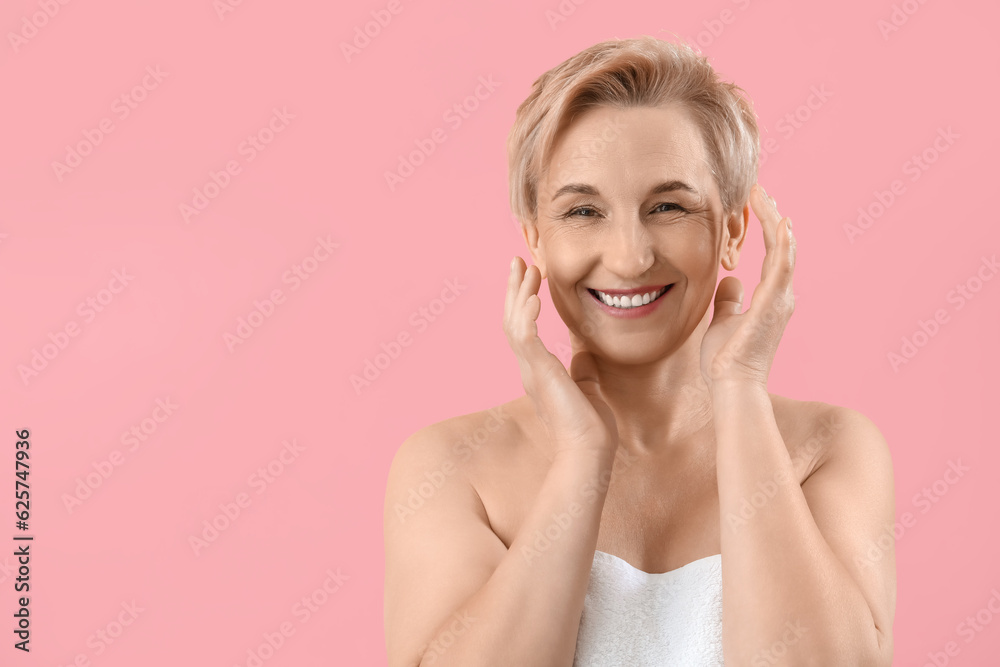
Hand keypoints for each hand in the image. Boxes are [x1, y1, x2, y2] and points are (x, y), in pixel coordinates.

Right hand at [504, 257, 619, 459]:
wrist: (590, 450)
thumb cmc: (590, 425)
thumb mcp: (587, 386)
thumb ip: (582, 368)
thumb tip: (585, 352)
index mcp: (538, 371)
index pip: (523, 328)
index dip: (522, 301)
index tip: (530, 275)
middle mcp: (529, 368)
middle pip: (512, 319)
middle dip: (515, 288)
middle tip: (519, 260)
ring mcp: (531, 370)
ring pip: (514, 323)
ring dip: (519, 294)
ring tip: (527, 268)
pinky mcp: (539, 373)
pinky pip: (525, 338)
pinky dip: (527, 316)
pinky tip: (534, 299)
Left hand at [700, 184, 796, 391]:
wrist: (731, 386)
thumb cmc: (726, 360)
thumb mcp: (723, 321)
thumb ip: (729, 300)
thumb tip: (730, 281)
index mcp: (770, 299)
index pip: (771, 254)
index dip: (766, 227)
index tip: (755, 203)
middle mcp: (780, 297)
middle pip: (782, 247)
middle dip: (772, 217)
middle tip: (760, 191)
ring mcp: (780, 300)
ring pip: (784, 251)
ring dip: (775, 221)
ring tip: (764, 196)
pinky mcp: (772, 305)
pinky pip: (781, 268)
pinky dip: (782, 244)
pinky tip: (780, 222)